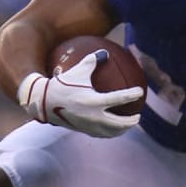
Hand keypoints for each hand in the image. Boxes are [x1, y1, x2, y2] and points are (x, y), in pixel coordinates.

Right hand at [17, 50, 142, 137]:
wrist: (45, 102)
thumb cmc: (63, 84)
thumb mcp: (78, 70)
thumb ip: (93, 60)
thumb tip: (106, 52)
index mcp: (94, 100)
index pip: (119, 99)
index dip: (132, 95)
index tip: (140, 91)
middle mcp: (93, 115)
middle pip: (119, 123)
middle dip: (131, 121)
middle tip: (138, 116)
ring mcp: (88, 125)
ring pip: (111, 132)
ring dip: (122, 130)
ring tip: (128, 125)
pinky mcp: (83, 130)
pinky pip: (101, 134)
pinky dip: (110, 133)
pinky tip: (114, 130)